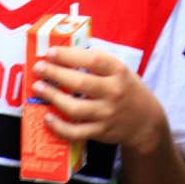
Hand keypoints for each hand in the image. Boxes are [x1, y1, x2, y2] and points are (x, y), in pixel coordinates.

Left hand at [30, 46, 167, 155]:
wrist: (146, 122)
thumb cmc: (127, 89)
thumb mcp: (121, 70)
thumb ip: (99, 62)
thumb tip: (67, 51)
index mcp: (118, 72)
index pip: (93, 60)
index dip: (70, 55)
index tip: (51, 52)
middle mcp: (113, 92)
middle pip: (80, 83)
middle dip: (55, 74)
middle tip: (39, 68)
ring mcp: (107, 114)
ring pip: (75, 108)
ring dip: (53, 97)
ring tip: (38, 87)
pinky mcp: (100, 132)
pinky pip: (76, 132)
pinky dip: (60, 127)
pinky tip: (48, 117)